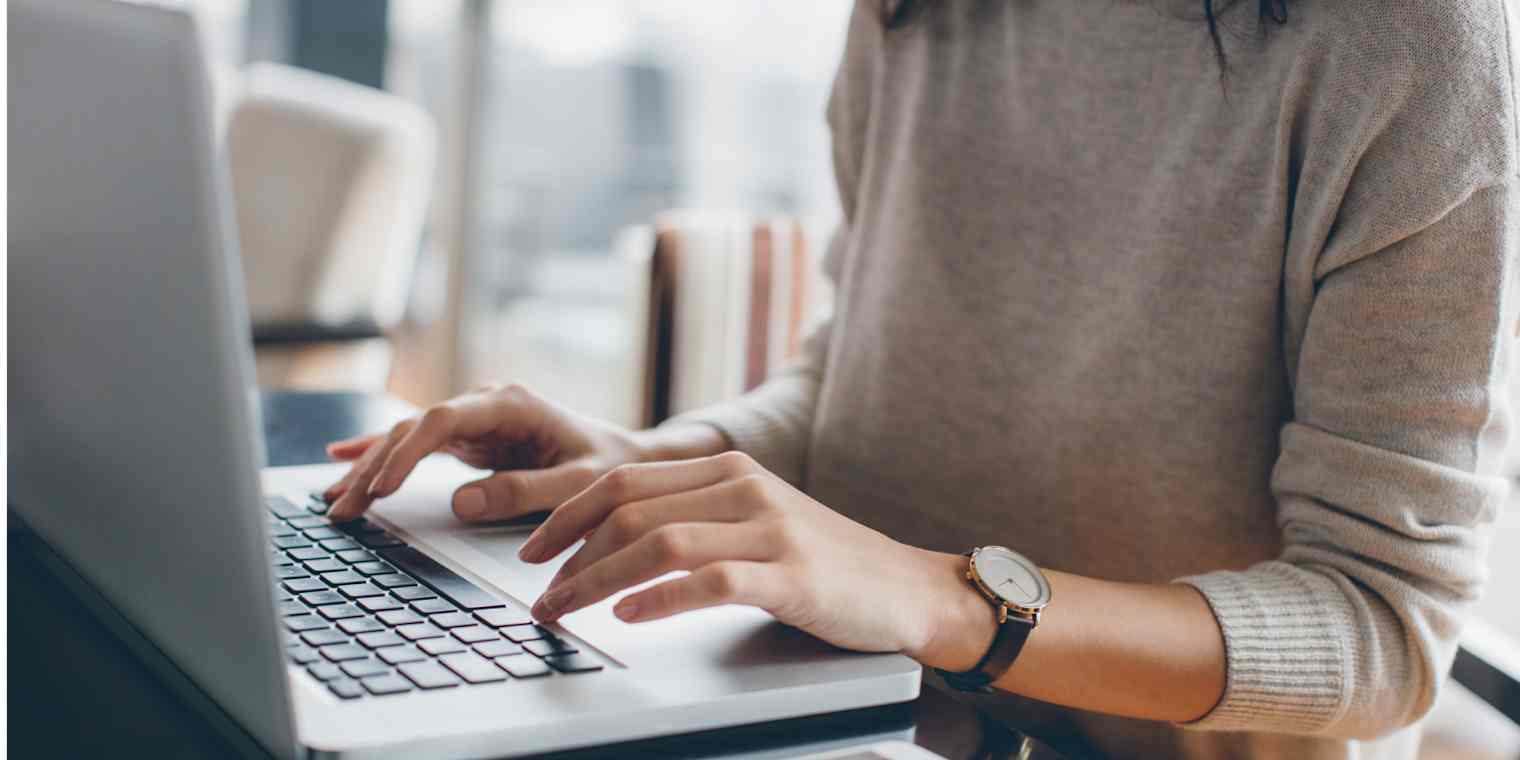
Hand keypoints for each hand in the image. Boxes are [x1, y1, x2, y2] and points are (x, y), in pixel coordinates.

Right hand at [322, 385, 653, 522]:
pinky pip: (416, 444)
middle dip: (374, 468)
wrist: (626, 458)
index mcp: (511, 404)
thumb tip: (461, 503)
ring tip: (334, 502)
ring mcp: (474, 419)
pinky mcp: (469, 438)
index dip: (406, 452)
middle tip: (343, 508)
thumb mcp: (577, 484)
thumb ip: (524, 492)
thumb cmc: (608, 468)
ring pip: (407, 437)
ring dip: (369, 468)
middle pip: (414, 429)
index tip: (380, 487)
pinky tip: (341, 458)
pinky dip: (381, 454)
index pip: (443, 420)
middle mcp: (486, 404)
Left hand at [519, 451, 985, 661]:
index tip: (532, 552)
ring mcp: (770, 529)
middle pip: (630, 509)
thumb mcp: (755, 521)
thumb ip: (695, 517)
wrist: (905, 588)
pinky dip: (659, 598)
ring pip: (659, 543)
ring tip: (565, 610)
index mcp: (728, 469)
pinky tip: (628, 615)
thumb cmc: (822, 563)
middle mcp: (744, 488)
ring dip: (597, 580)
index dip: (567, 515)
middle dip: (569, 554)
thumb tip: (611, 542)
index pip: (624, 480)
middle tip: (538, 595)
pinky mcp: (792, 575)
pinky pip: (710, 581)